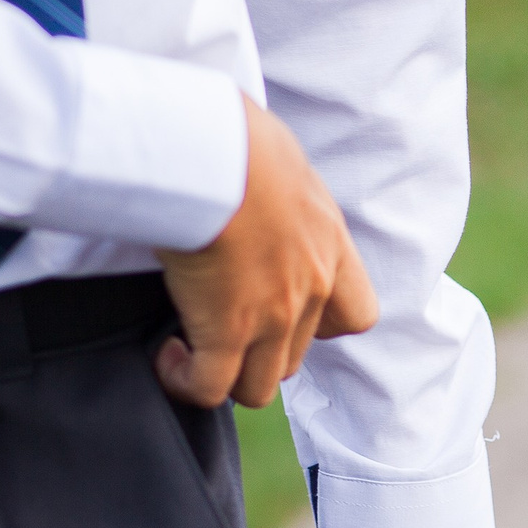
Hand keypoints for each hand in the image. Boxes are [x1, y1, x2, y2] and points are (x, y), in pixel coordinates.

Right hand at [155, 94, 378, 408]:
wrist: (216, 151)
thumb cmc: (238, 138)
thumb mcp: (279, 161)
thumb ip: (279, 190)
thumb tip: (248, 178)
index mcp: (329, 246)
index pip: (358, 315)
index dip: (323, 326)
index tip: (282, 310)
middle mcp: (312, 289)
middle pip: (297, 356)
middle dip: (256, 352)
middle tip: (215, 326)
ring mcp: (273, 316)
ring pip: (259, 385)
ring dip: (223, 375)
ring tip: (188, 349)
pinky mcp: (225, 330)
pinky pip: (211, 388)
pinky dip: (187, 383)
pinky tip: (169, 357)